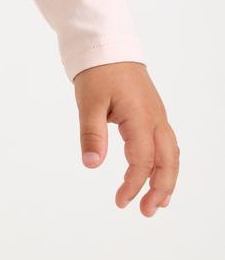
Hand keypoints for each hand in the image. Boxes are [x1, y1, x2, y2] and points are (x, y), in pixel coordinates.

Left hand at [73, 61, 178, 215]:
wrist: (108, 47)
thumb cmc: (98, 73)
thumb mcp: (89, 102)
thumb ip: (91, 133)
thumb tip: (92, 164)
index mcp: (140, 117)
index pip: (142, 160)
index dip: (133, 184)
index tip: (121, 202)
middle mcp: (155, 119)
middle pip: (168, 161)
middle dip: (161, 189)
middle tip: (148, 212)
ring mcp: (157, 116)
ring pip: (171, 154)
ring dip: (166, 179)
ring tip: (158, 203)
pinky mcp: (153, 114)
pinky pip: (166, 144)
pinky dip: (165, 163)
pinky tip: (156, 175)